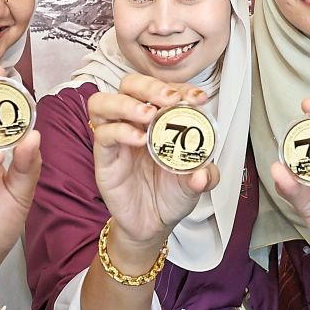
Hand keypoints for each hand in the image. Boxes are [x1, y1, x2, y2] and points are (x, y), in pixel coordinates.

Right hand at [88, 73, 218, 270]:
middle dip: (150, 86)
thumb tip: (203, 172)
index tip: (197, 98)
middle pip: (129, 84)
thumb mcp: (196, 184)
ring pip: (103, 102)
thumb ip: (206, 176)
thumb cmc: (171, 195)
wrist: (152, 225)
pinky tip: (139, 140)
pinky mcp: (104, 157)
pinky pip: (103, 134)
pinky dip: (120, 131)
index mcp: (159, 119)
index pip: (163, 89)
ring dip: (126, 102)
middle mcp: (134, 122)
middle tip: (168, 99)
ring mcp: (116, 138)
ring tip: (148, 114)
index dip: (180, 87)